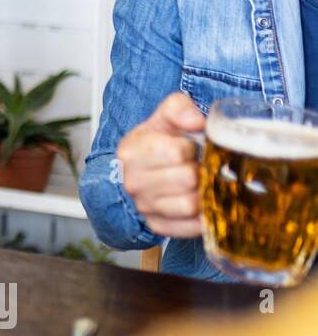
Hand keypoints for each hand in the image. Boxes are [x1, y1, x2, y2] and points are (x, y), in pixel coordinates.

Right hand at [115, 91, 206, 238]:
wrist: (133, 173)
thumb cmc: (153, 145)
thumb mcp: (163, 118)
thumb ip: (179, 108)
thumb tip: (199, 122)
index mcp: (132, 153)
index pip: (176, 152)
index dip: (190, 148)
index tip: (187, 148)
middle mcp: (133, 182)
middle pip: (187, 179)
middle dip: (198, 170)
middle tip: (194, 166)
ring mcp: (144, 207)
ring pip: (191, 205)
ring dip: (202, 193)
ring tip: (197, 184)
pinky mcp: (158, 226)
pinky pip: (192, 227)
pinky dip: (203, 217)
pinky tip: (200, 203)